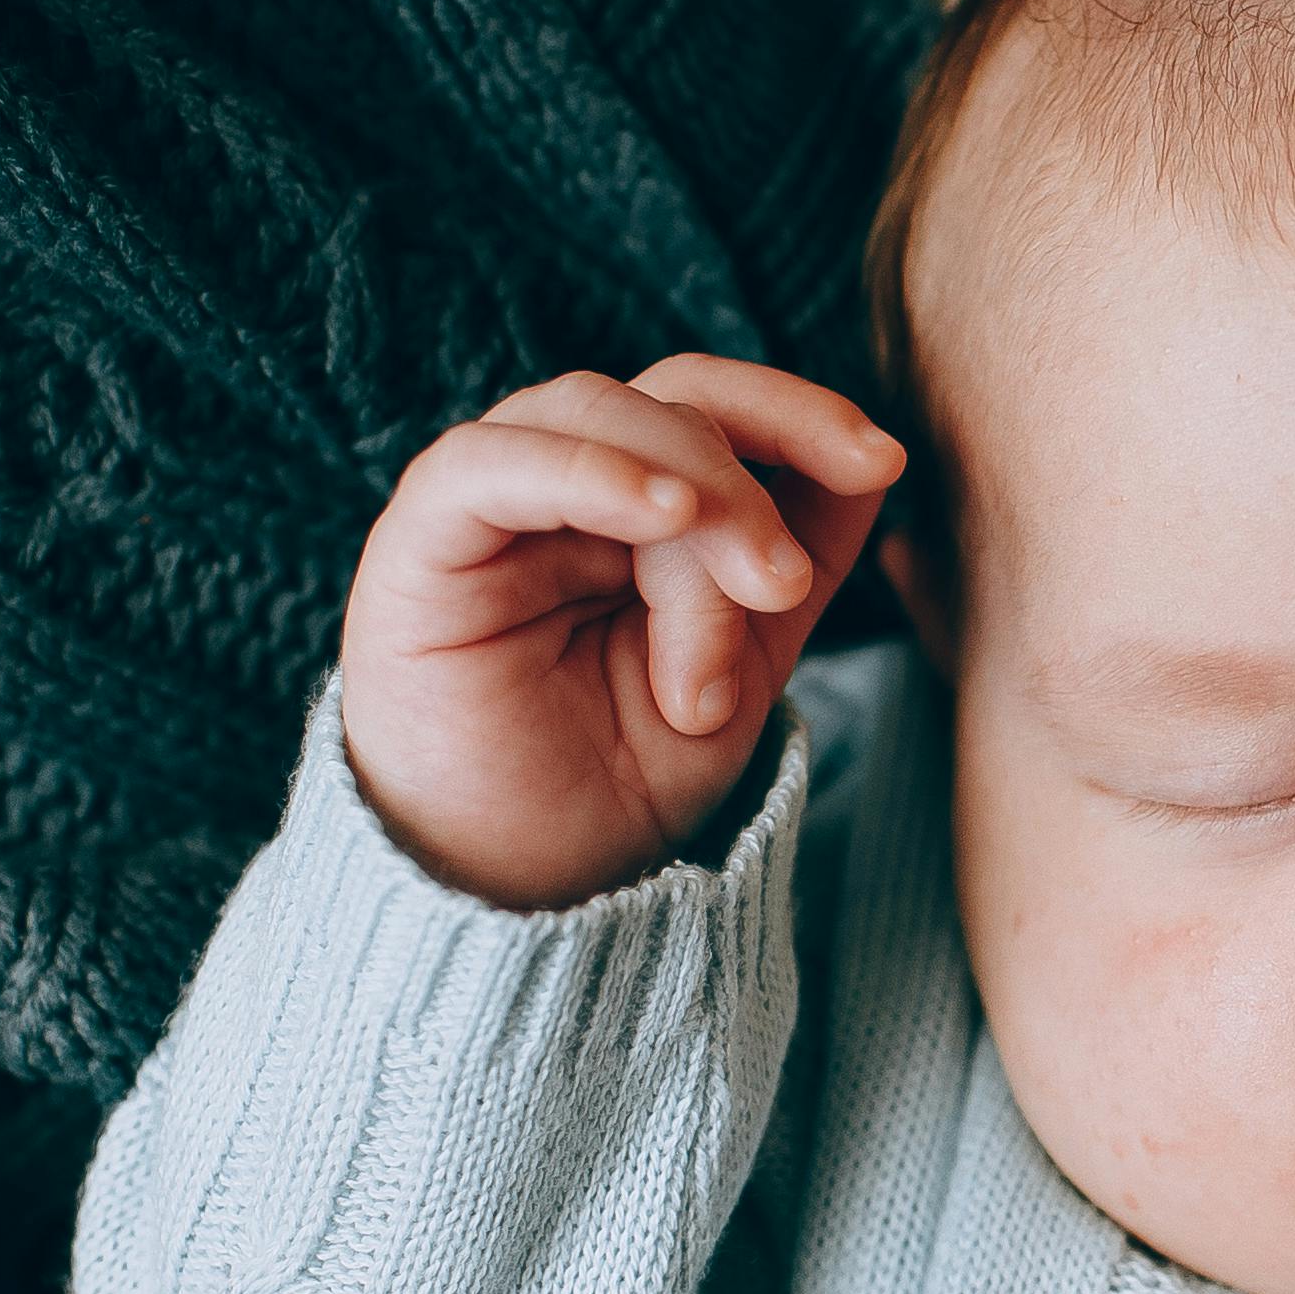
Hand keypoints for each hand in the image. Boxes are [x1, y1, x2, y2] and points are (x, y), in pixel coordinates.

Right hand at [336, 357, 904, 907]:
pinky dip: (584, 470)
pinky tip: (661, 509)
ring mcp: (485, 507)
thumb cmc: (622, 777)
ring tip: (745, 598)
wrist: (531, 892)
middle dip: (749, 485)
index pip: (712, 401)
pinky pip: (483, 464)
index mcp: (631, 501)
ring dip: (694, 497)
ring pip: (594, 416)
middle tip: (783, 585)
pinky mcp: (416, 545)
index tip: (879, 459)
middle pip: (667, 401)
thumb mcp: (747, 662)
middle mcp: (558, 486)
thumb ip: (798, 558)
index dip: (798, 412)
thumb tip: (874, 462)